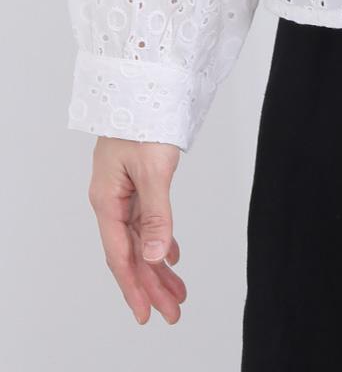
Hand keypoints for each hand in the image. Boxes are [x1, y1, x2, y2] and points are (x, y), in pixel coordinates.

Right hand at [87, 136, 186, 323]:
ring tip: (178, 292)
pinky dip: (160, 239)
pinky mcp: (137, 182)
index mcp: (108, 201)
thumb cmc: (144, 118)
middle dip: (152, 285)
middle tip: (173, 313)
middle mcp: (112, 201)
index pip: (121, 256)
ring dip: (158, 267)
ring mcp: (124, 192)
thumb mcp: (153, 169)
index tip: (148, 314)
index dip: (135, 287)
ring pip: (141, 239)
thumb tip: (155, 257)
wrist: (143, 82)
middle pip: (131, 253)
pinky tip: (171, 256)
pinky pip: (147, 221)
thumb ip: (156, 215)